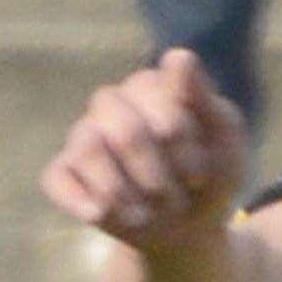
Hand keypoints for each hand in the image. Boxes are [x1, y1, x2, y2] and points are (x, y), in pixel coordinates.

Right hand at [39, 49, 246, 248]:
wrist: (190, 225)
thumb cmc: (211, 173)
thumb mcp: (223, 139)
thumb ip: (202, 98)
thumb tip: (177, 56)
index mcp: (154, 85)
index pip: (161, 101)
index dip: (181, 143)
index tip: (200, 171)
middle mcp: (114, 102)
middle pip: (126, 132)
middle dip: (157, 177)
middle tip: (176, 199)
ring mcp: (85, 134)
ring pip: (88, 149)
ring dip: (122, 192)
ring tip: (145, 215)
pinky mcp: (63, 170)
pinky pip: (57, 179)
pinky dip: (80, 200)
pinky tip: (99, 215)